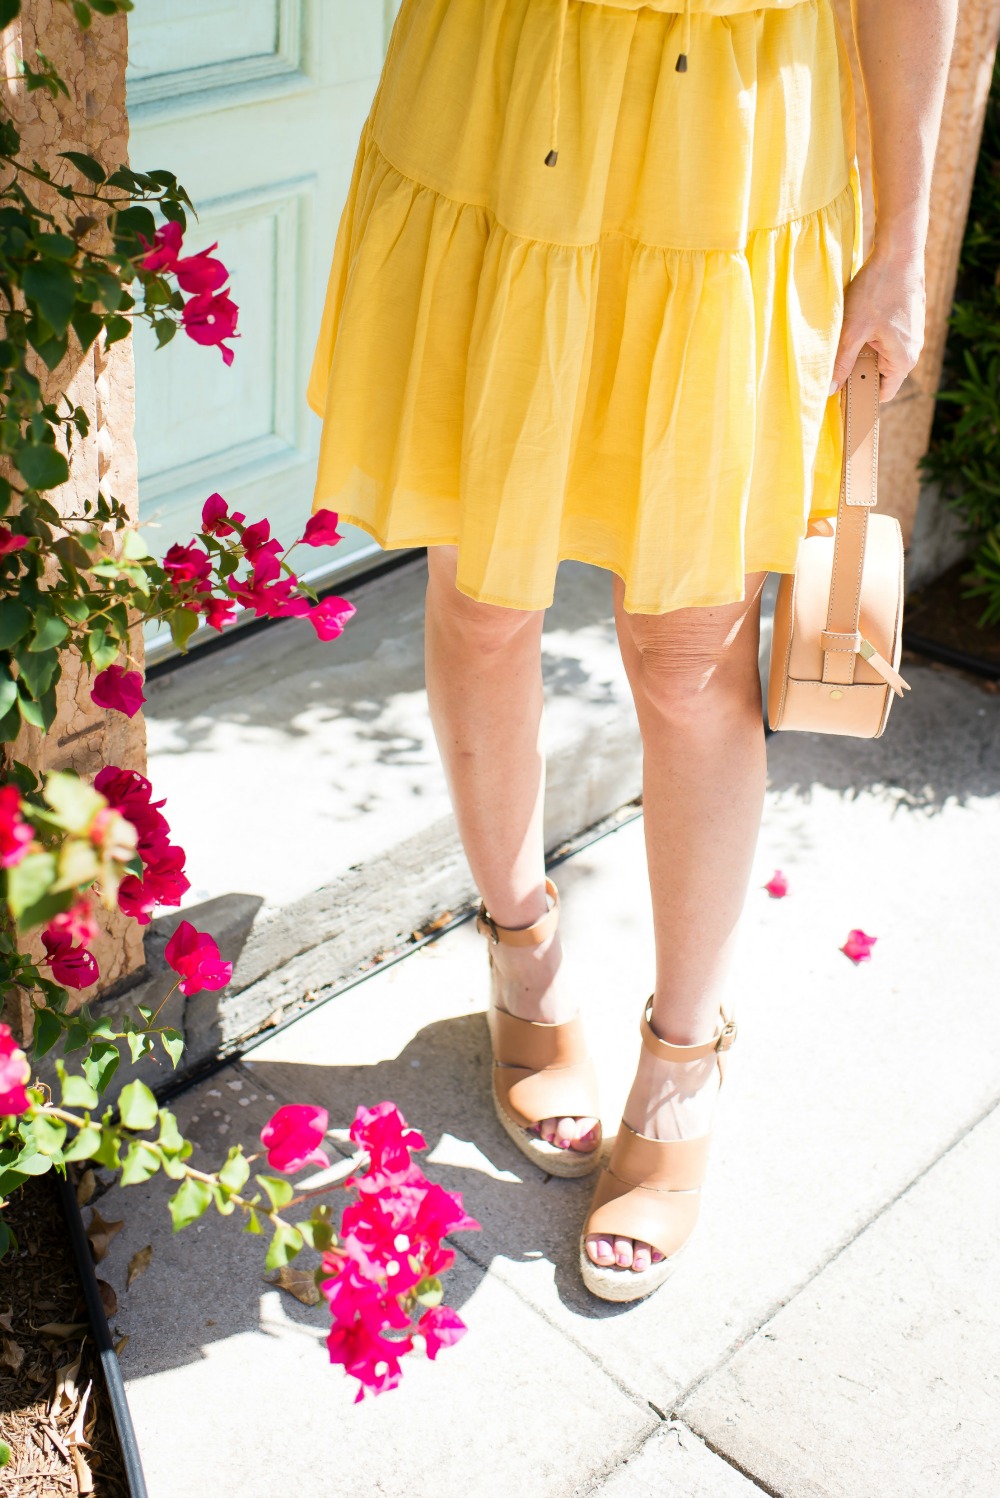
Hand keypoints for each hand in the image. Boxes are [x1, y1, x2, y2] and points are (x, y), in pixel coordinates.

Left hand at [829, 245, 926, 402]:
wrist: (899, 252)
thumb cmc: (878, 290)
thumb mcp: (853, 330)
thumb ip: (841, 363)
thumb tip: (828, 390)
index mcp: (904, 360)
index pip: (882, 393)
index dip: (859, 395)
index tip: (838, 392)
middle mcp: (913, 350)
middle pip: (880, 374)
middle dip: (858, 371)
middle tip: (836, 362)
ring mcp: (911, 334)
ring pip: (881, 354)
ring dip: (863, 351)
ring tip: (847, 338)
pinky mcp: (906, 319)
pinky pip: (885, 338)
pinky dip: (870, 336)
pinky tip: (857, 322)